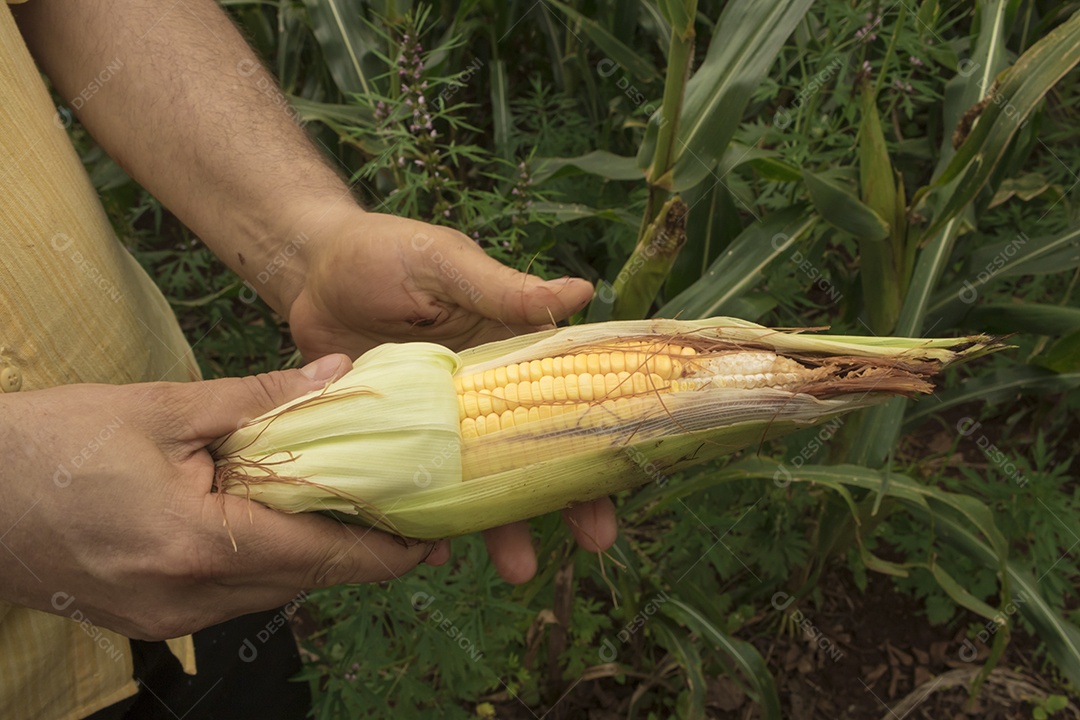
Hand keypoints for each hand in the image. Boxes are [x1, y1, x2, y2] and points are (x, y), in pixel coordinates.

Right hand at [0, 354, 446, 640]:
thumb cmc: (54, 444)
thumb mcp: (164, 407)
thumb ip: (262, 398)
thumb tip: (338, 373)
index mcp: (198, 545)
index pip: (322, 558)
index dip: (385, 551)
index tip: (433, 537)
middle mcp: (189, 598)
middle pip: (305, 580)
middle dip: (359, 551)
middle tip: (403, 514)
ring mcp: (167, 619)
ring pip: (273, 592)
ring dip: (315, 556)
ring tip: (354, 513)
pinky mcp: (151, 620)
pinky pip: (235, 595)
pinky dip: (269, 562)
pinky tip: (279, 524)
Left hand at [285, 206, 616, 583]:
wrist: (310, 272)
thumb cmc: (387, 253)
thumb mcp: (445, 265)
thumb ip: (503, 291)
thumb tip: (582, 291)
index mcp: (508, 354)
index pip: (565, 401)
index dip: (596, 441)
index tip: (622, 481)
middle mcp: (480, 398)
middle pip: (530, 457)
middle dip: (563, 501)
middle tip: (594, 543)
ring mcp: (436, 426)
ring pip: (476, 486)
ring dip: (500, 528)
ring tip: (517, 569)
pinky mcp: (390, 442)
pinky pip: (412, 491)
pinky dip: (424, 523)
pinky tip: (433, 551)